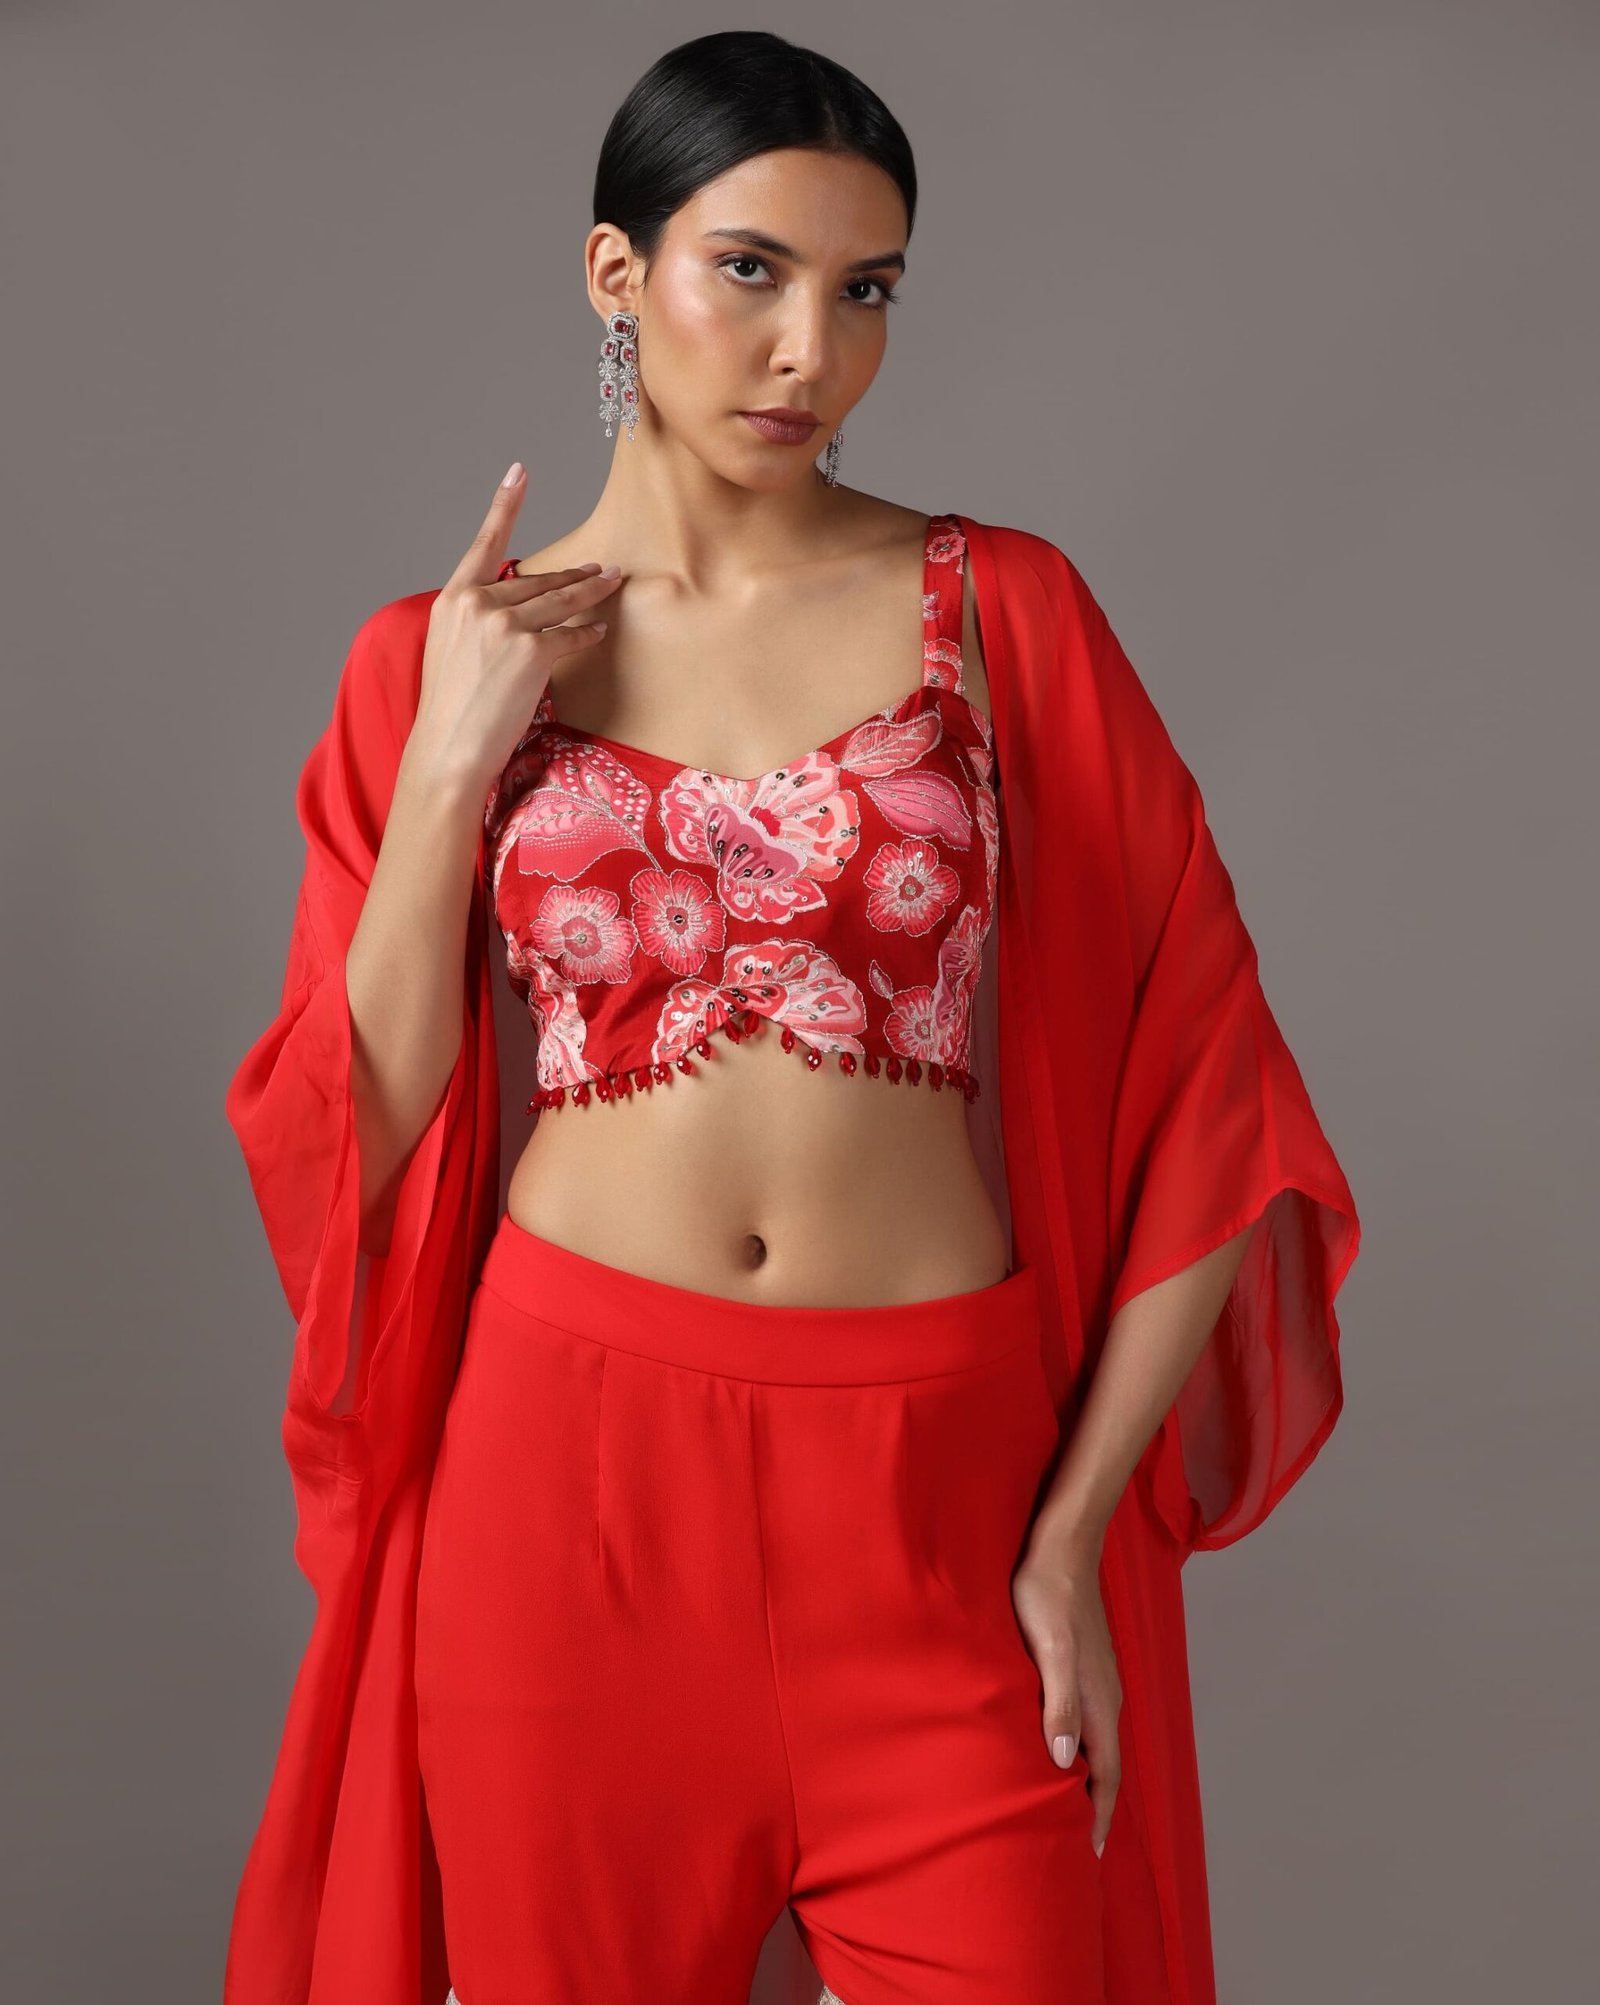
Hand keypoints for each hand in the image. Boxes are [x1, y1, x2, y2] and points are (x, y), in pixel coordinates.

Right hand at [408, 459, 624, 797]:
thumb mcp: (452, 651)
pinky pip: (570, 634)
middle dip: (572, 575)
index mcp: (452, 601)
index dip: (504, 505)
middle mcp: (476, 605)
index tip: (519, 472)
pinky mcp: (530, 651)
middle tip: (602, 568)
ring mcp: (504, 626)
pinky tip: (599, 629)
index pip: (484, 544)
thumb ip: (479, 621)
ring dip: (590, 590)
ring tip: (612, 581)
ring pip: (559, 601)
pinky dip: (587, 632)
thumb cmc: (452, 710)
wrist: (448, 750)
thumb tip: (517, 608)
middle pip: (535, 581)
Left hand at [1011, 1529, 1121, 1857]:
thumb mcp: (1048, 1649)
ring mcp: (1098, 1677)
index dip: (1099, 1814)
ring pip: (1099, 1740)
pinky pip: (1090, 1718)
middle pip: (1108, 1764)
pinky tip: (1062, 1744)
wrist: (1062, 1543)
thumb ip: (1057, 1704)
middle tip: (1078, 1842)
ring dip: (1091, 1776)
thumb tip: (1068, 1763)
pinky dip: (1083, 1745)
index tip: (1089, 1853)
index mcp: (1098, 1698)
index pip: (1108, 1773)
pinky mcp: (1085, 1661)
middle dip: (1098, 1805)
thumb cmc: (1046, 1593)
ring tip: (1071, 1804)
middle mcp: (1105, 1694)